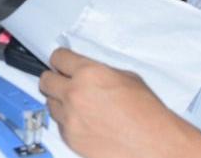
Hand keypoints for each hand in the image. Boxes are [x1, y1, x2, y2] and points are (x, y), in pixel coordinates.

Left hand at [38, 49, 193, 157]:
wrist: (153, 143)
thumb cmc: (147, 114)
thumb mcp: (127, 77)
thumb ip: (100, 71)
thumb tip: (87, 72)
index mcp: (89, 73)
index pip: (58, 57)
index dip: (61, 59)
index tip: (61, 62)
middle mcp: (75, 94)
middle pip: (46, 80)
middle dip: (55, 79)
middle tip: (63, 81)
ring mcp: (70, 118)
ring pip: (50, 103)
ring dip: (60, 102)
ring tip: (79, 105)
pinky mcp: (70, 138)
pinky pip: (59, 124)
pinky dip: (68, 122)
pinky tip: (85, 121)